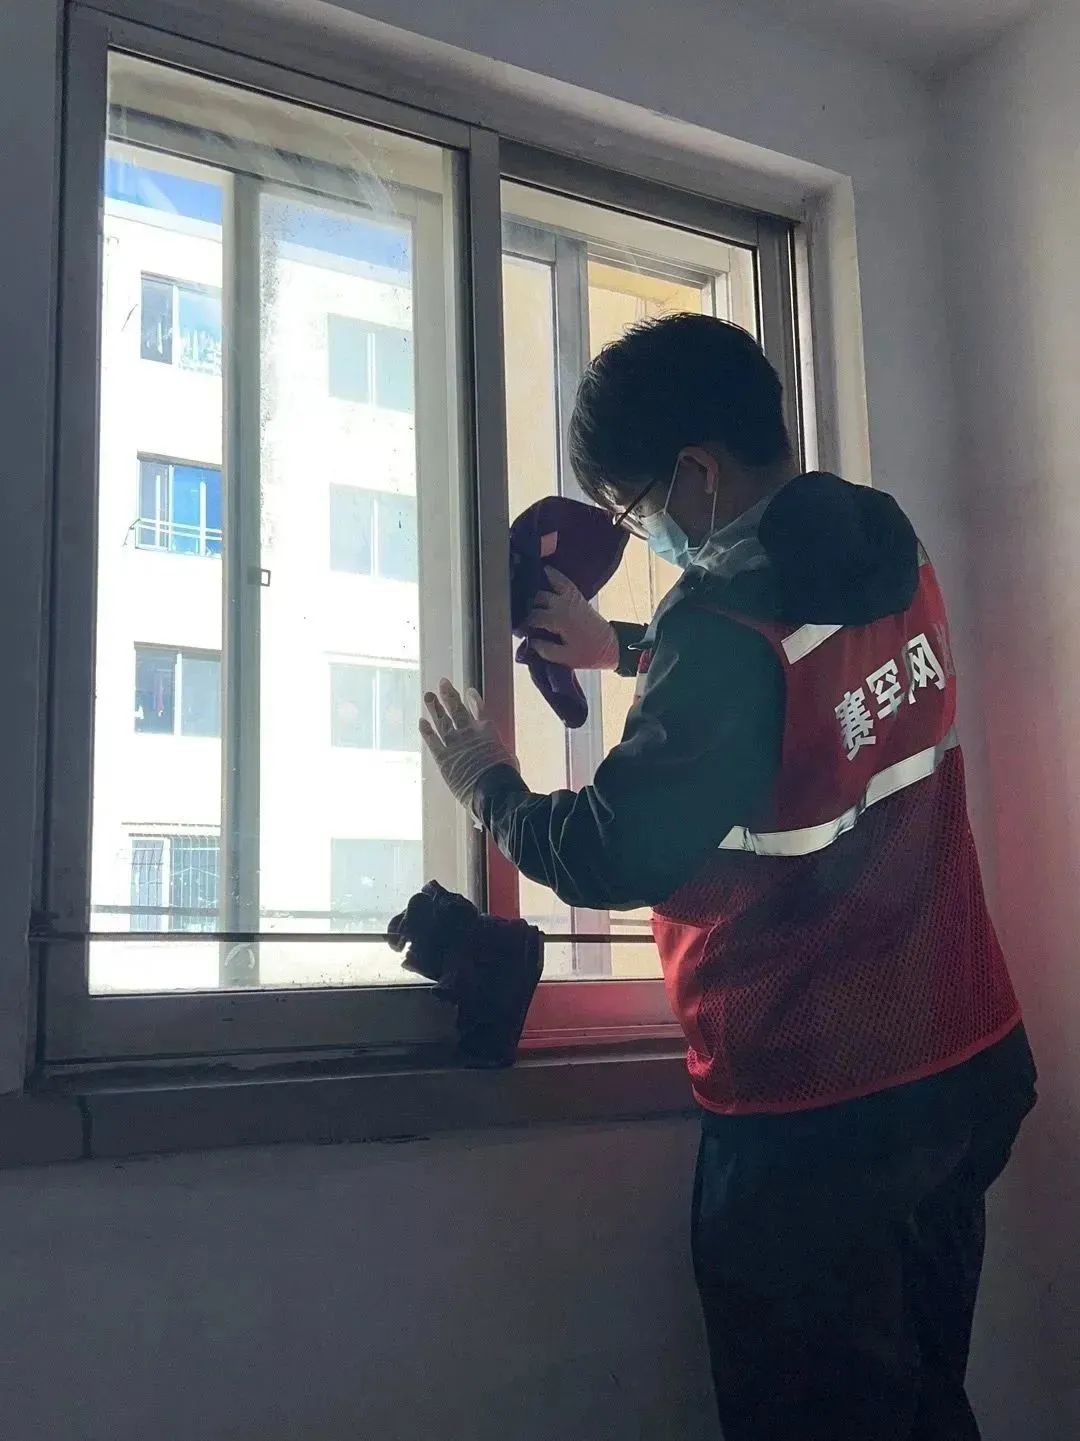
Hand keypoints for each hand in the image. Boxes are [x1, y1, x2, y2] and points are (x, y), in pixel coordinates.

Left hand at [419, 680, 518, 812]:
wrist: (491, 790)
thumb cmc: (505, 777)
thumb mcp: (509, 758)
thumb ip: (500, 751)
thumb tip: (501, 754)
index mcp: (488, 731)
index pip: (479, 708)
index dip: (473, 698)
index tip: (468, 690)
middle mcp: (469, 732)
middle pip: (456, 709)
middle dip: (449, 694)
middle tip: (442, 682)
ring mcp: (454, 743)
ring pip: (441, 720)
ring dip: (434, 706)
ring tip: (428, 695)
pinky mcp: (442, 756)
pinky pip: (431, 740)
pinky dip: (426, 730)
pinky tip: (421, 721)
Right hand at [524, 568, 619, 670]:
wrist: (611, 646)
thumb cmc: (588, 653)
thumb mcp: (564, 658)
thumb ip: (543, 649)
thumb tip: (530, 641)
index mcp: (559, 619)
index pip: (532, 617)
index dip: (523, 624)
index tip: (519, 632)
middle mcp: (563, 603)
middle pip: (536, 598)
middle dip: (526, 607)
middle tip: (523, 618)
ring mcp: (570, 596)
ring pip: (546, 584)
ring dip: (534, 589)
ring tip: (524, 595)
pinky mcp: (576, 594)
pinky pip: (561, 579)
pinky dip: (550, 574)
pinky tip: (541, 573)